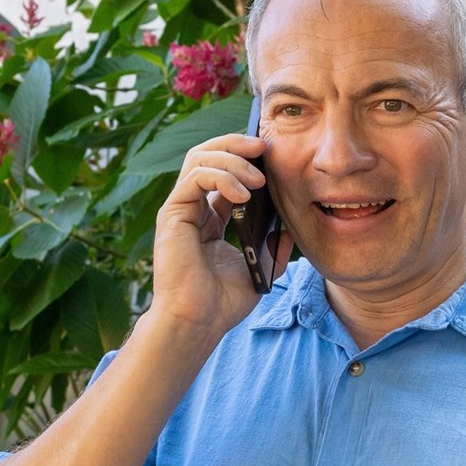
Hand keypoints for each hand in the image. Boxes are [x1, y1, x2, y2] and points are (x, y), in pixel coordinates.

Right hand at [149, 132, 293, 336]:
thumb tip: (293, 226)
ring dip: (232, 159)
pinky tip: (243, 195)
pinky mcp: (172, 214)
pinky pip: (195, 178)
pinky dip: (221, 178)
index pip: (225, 173)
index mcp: (211, 219)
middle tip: (265, 146)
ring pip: (199, 159)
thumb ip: (275, 246)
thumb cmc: (223, 302)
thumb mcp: (261, 268)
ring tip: (258, 178)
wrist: (199, 322)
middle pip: (208, 155)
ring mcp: (180, 210)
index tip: (273, 156)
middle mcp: (193, 209)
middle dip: (237, 144)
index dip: (247, 159)